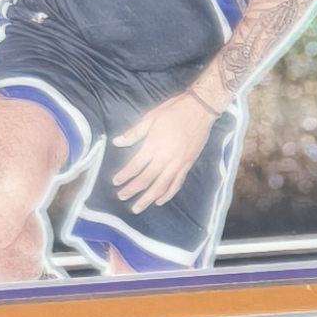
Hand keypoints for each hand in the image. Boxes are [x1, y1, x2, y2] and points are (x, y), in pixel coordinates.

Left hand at [107, 89, 220, 208]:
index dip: (125, 175)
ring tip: (138, 207)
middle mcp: (165, 158)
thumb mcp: (150, 118)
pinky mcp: (187, 165)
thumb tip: (117, 142)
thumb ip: (134, 133)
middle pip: (146, 179)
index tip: (116, 182)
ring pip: (161, 186)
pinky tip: (159, 200)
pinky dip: (168, 194)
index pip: (135, 166)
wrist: (200, 110)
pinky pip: (176, 184)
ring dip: (148, 198)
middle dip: (133, 190)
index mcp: (154, 145)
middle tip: (122, 197)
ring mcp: (178, 163)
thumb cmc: (173, 111)